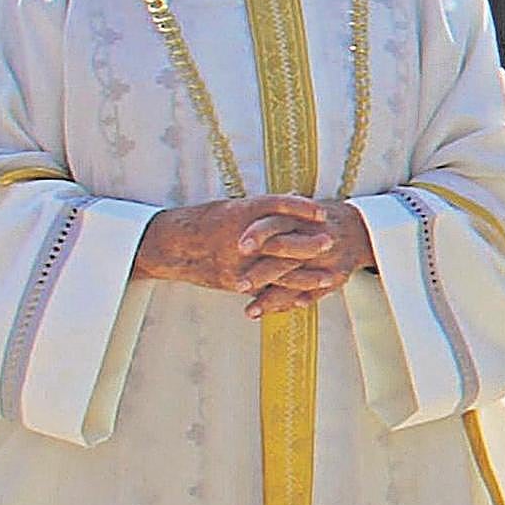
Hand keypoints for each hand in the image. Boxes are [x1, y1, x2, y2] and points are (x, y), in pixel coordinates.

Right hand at [133, 195, 332, 294]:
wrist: (173, 246)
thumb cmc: (205, 222)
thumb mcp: (232, 209)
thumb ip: (260, 212)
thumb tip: (293, 206)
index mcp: (239, 212)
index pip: (275, 206)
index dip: (300, 208)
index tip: (321, 210)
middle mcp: (240, 237)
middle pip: (281, 240)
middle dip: (308, 243)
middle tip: (330, 241)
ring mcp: (239, 262)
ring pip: (278, 270)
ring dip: (306, 276)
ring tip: (329, 278)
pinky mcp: (235, 282)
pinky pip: (265, 290)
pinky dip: (286, 295)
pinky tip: (305, 299)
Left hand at [242, 201, 375, 319]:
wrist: (360, 228)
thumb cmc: (319, 219)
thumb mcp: (299, 209)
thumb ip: (275, 214)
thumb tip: (237, 214)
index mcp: (301, 218)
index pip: (277, 223)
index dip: (258, 234)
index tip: (239, 247)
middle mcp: (313, 238)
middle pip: (285, 254)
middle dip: (261, 272)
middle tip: (238, 285)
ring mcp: (326, 260)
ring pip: (296, 281)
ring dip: (272, 299)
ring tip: (250, 311)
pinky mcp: (336, 277)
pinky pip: (312, 294)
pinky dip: (292, 303)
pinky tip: (272, 313)